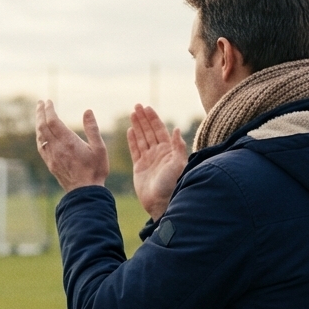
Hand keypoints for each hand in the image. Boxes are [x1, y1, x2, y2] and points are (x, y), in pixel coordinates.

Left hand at [36, 101, 107, 191]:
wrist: (85, 192)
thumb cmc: (95, 170)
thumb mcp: (99, 148)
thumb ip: (92, 129)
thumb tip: (87, 111)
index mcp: (68, 142)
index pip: (53, 121)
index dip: (48, 110)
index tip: (48, 101)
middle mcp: (57, 148)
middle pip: (43, 127)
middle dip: (40, 113)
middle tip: (40, 103)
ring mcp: (52, 157)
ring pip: (40, 137)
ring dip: (38, 124)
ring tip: (39, 115)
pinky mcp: (50, 164)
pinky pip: (41, 147)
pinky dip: (39, 136)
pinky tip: (41, 134)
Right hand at [127, 104, 185, 221]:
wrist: (160, 202)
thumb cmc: (171, 184)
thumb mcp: (178, 164)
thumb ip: (177, 147)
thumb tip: (176, 129)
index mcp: (168, 150)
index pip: (159, 130)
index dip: (153, 118)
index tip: (146, 108)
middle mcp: (158, 153)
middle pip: (149, 131)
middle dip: (143, 118)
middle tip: (136, 106)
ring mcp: (148, 159)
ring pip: (142, 138)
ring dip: (137, 126)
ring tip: (132, 114)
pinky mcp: (139, 167)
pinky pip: (135, 150)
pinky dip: (132, 140)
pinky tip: (130, 130)